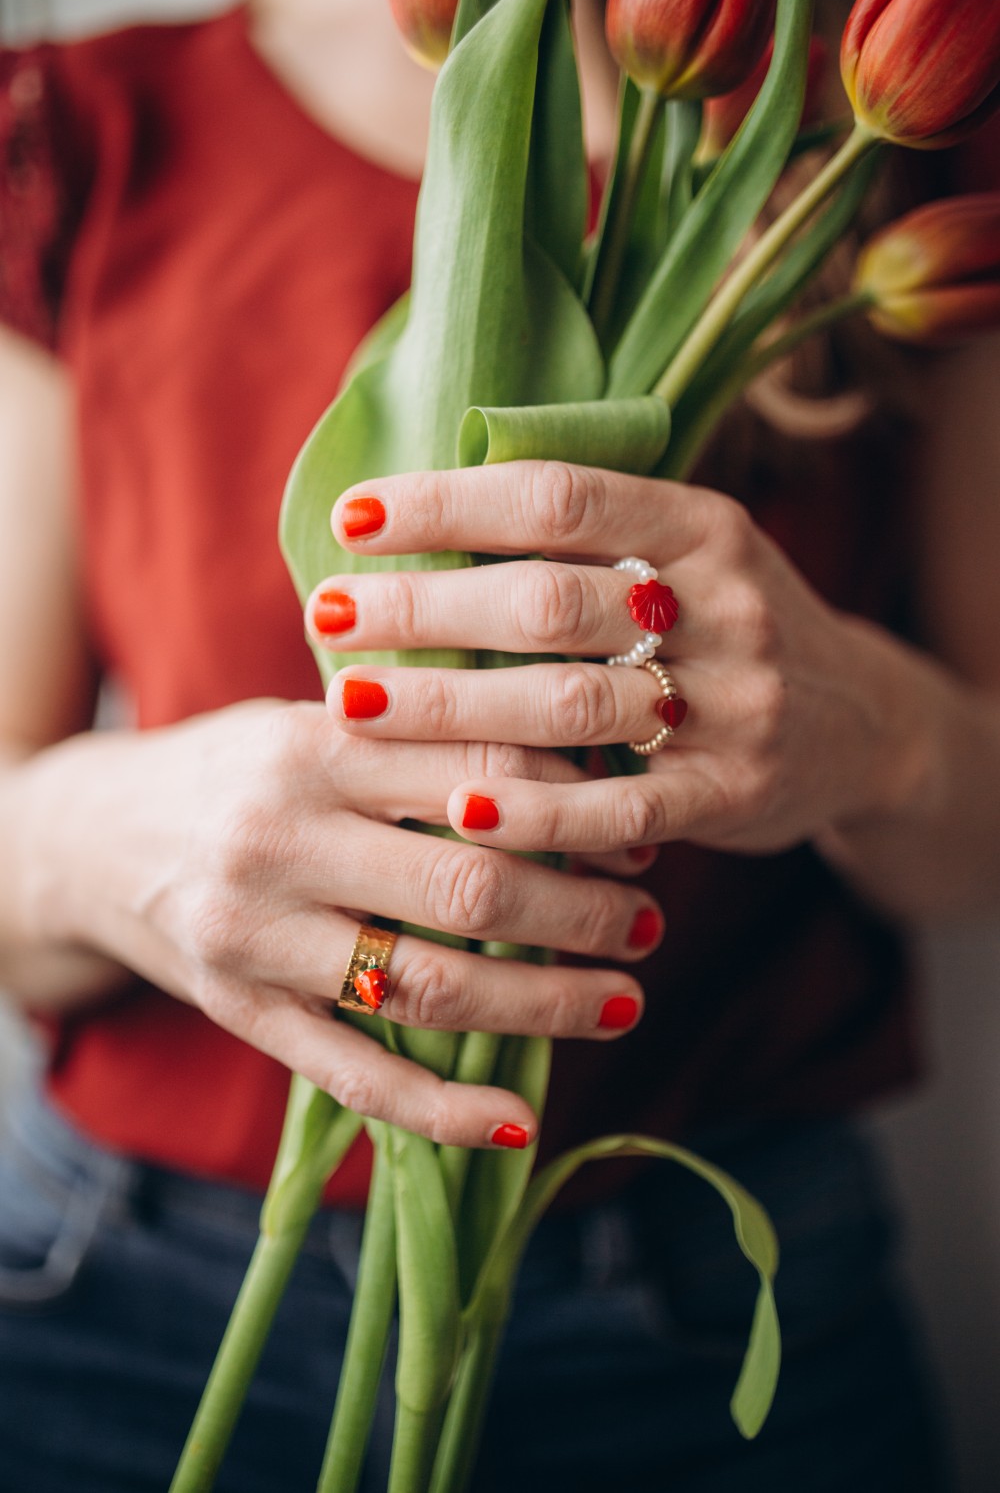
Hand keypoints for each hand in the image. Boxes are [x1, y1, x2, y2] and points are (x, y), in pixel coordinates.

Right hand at [26, 698, 659, 1145]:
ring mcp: (257, 937)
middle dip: (584, 914)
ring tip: (623, 1001)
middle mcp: (282, 840)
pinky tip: (519, 1126)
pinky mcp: (240, 1013)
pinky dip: (442, 1113)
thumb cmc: (230, 771)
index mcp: (315, 746)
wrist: (87, 839)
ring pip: (427, 987)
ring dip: (544, 1006)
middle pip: (470, 889)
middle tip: (651, 924)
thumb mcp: (312, 723)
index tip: (640, 837)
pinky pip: (352, 1076)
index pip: (480, 776)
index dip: (579, 811)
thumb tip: (578, 774)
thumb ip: (421, 741)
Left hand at [308, 461, 912, 858]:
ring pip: (570, 704)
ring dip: (448, 705)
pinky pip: (620, 810)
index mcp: (702, 525)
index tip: (355, 518)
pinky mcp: (733, 794)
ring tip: (350, 701)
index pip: (557, 497)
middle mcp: (724, 605)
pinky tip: (456, 810)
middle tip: (325, 613)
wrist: (864, 725)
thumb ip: (587, 537)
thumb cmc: (726, 630)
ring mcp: (735, 704)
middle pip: (549, 599)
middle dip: (423, 607)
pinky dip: (535, 812)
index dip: (447, 503)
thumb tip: (423, 518)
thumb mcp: (688, 556)